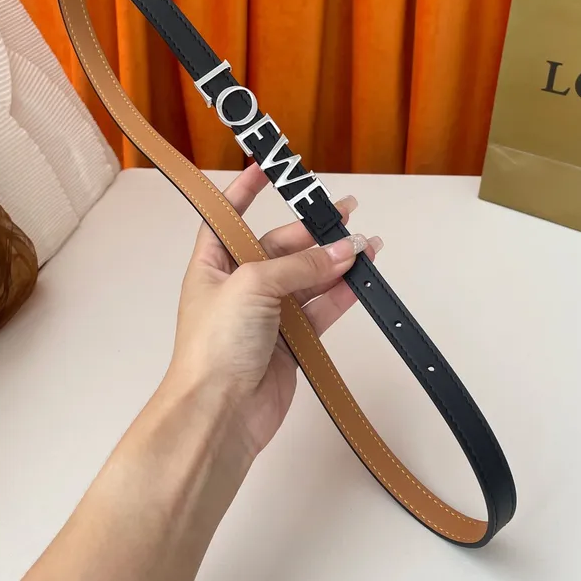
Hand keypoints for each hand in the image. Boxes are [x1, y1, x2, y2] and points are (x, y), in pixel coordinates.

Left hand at [165, 164, 381, 457]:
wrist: (220, 412)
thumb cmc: (216, 344)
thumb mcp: (253, 286)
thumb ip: (301, 266)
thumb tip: (345, 249)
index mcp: (213, 265)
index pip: (228, 217)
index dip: (245, 191)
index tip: (267, 169)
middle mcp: (239, 285)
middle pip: (280, 247)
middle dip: (312, 231)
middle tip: (347, 212)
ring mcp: (266, 314)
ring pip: (307, 278)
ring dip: (335, 261)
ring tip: (367, 244)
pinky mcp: (290, 340)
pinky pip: (320, 308)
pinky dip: (340, 293)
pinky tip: (360, 277)